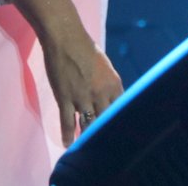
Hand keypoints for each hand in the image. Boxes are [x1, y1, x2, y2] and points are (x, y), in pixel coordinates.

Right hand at [38, 26, 122, 146]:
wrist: (66, 38)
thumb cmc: (86, 49)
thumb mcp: (105, 68)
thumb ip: (109, 85)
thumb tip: (110, 100)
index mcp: (114, 85)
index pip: (121, 111)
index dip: (119, 123)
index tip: (118, 134)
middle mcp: (102, 94)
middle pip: (105, 121)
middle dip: (104, 134)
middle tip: (103, 147)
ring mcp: (83, 98)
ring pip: (87, 126)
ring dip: (86, 138)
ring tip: (86, 148)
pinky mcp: (66, 99)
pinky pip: (67, 123)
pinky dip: (68, 135)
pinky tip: (67, 144)